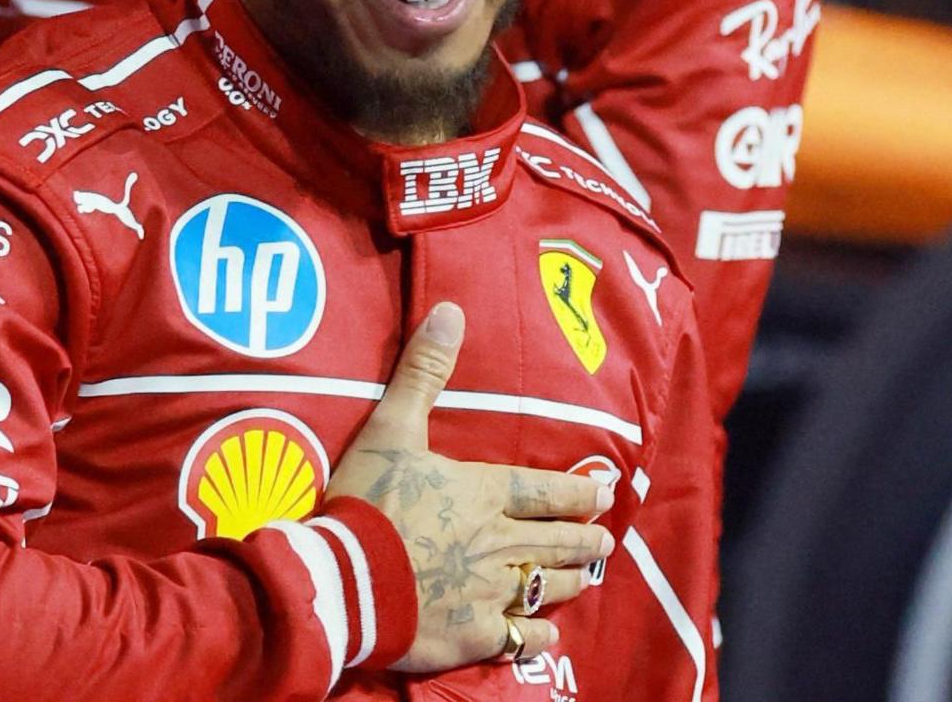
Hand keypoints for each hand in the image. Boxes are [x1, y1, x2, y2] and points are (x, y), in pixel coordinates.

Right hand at [327, 301, 616, 672]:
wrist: (346, 579)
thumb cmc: (368, 502)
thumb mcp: (391, 428)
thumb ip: (423, 371)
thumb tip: (451, 310)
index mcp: (486, 493)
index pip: (547, 491)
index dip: (580, 493)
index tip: (605, 495)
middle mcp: (500, 543)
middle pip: (557, 540)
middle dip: (585, 539)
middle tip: (606, 540)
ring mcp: (490, 594)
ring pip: (544, 586)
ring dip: (569, 580)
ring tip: (585, 578)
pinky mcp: (472, 636)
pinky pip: (518, 640)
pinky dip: (537, 637)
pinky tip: (547, 635)